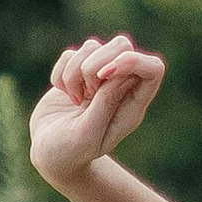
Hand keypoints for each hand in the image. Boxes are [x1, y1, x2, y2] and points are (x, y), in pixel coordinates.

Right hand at [28, 32, 166, 191]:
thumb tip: (118, 70)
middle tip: (87, 92)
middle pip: (122, 45)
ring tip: (74, 99)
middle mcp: (120, 86)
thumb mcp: (87, 135)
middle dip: (95, 64)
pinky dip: (60, 74)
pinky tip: (64, 94)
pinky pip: (70, 55)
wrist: (48, 156)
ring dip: (74, 73)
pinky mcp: (77, 72)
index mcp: (133, 105)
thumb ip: (105, 104)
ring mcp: (99, 77)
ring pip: (92, 46)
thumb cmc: (70, 153)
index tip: (104, 74)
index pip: (153, 68)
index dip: (132, 61)